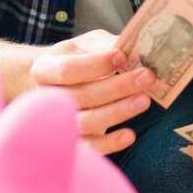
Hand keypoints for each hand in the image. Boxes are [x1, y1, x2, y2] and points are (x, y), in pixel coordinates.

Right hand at [28, 29, 155, 154]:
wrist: (60, 85)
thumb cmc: (79, 60)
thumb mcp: (87, 45)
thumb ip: (105, 46)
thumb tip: (135, 49)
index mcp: (45, 69)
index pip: (67, 69)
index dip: (95, 64)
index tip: (122, 56)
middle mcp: (47, 98)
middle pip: (81, 96)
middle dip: (116, 87)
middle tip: (147, 77)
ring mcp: (56, 123)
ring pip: (85, 123)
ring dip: (117, 112)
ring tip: (144, 100)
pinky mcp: (71, 142)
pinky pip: (89, 147)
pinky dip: (109, 143)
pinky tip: (129, 135)